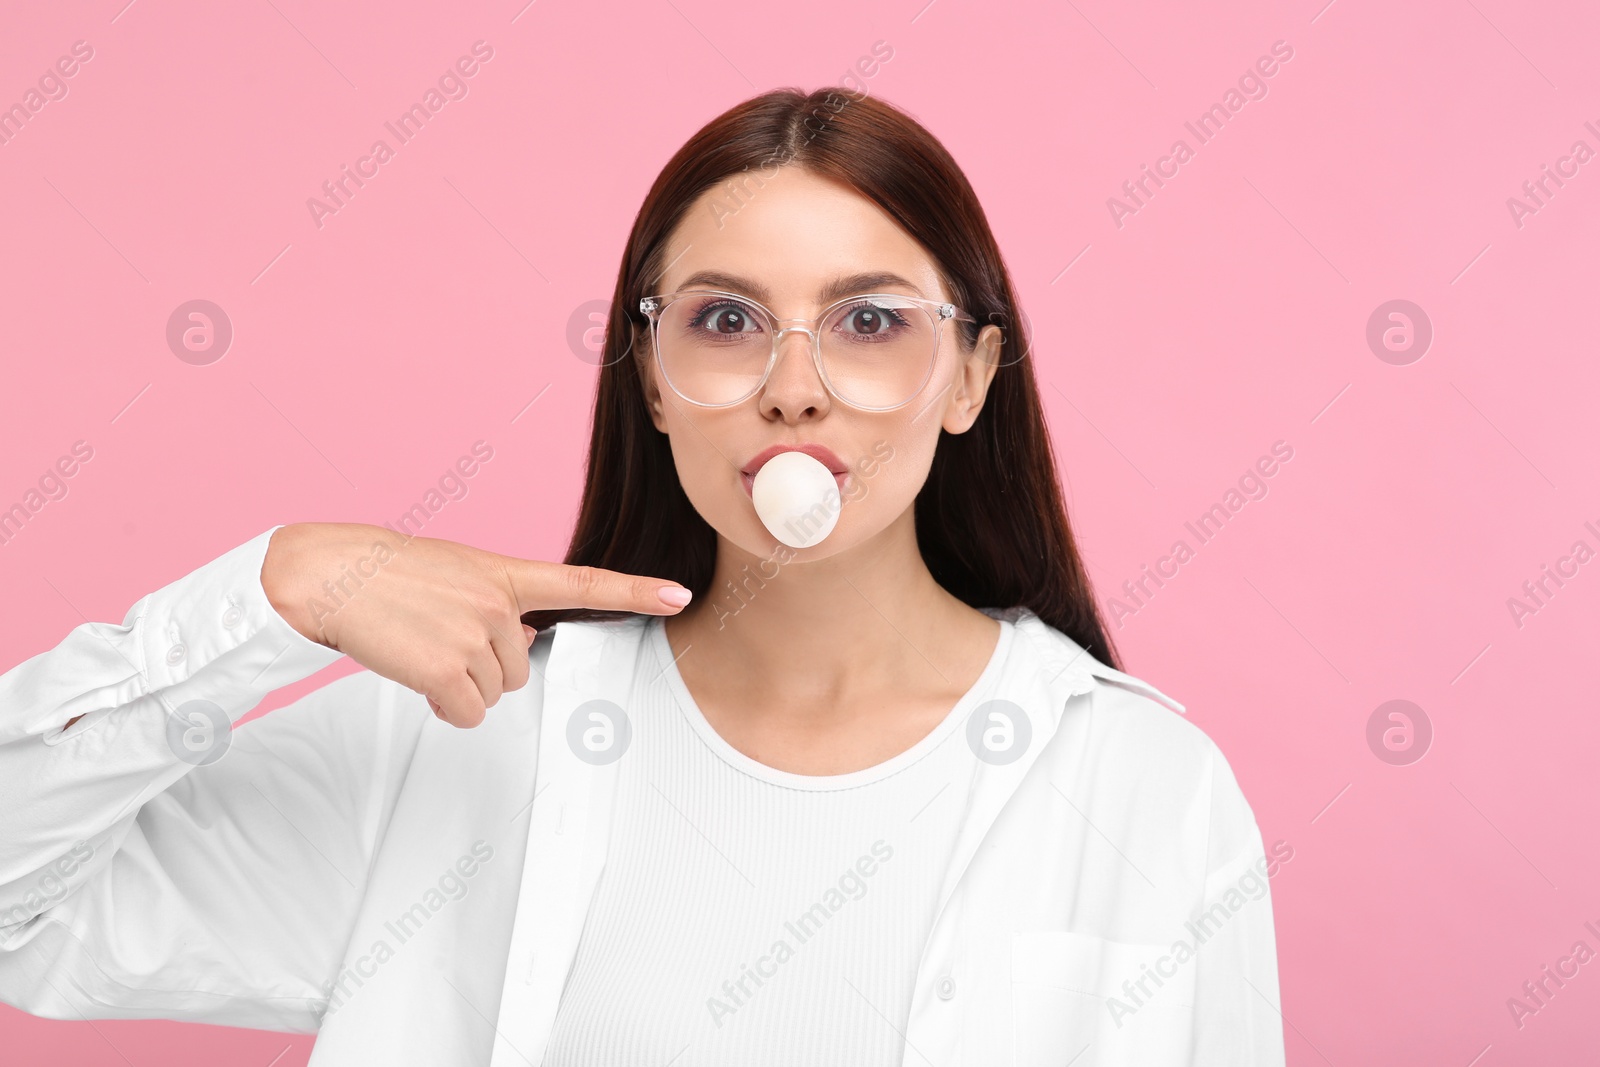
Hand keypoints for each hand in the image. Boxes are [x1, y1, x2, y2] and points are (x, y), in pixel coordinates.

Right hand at [261, 522, 691, 727]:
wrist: (330, 574)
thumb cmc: (388, 575)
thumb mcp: (456, 574)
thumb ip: (500, 602)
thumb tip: (525, 642)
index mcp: (505, 573)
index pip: (584, 583)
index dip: (636, 592)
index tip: (679, 595)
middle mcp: (499, 602)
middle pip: (520, 668)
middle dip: (482, 665)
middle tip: (438, 636)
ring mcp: (475, 634)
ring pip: (493, 692)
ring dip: (459, 684)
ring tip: (420, 646)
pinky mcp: (447, 668)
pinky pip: (466, 713)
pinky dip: (443, 706)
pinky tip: (416, 675)